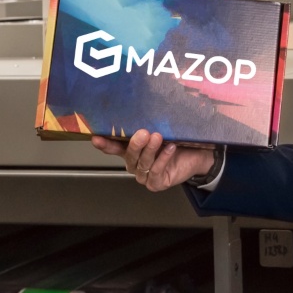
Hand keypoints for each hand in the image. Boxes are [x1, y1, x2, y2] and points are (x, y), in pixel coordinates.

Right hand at [91, 130, 214, 191]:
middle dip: (135, 144)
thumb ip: (149, 125)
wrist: (196, 155)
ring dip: (150, 150)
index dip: (105, 144)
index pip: (114, 147)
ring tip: (157, 137)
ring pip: (143, 163)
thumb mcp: (161, 129)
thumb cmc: (176, 140)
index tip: (96, 138)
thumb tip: (140, 109)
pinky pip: (156, 171)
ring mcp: (144, 175)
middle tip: (143, 133)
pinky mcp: (156, 183)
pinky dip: (163, 159)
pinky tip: (170, 148)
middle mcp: (135, 163)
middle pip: (130, 156)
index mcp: (131, 150)